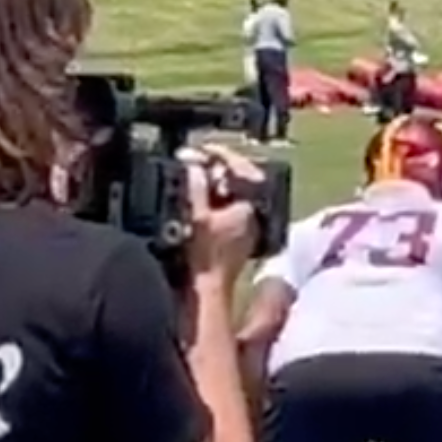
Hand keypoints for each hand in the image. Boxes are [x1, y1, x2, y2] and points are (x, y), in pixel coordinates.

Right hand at [183, 145, 262, 281]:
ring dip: (210, 185)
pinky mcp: (233, 238)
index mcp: (250, 208)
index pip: (243, 170)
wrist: (206, 291)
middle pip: (237, 181)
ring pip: (230, 195)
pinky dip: (210, 201)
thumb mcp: (196, 215)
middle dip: (215, 168)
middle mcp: (252, 217)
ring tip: (189, 178)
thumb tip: (193, 161)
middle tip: (192, 161)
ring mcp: (244, 229)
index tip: (203, 150)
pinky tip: (193, 203)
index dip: (222, 155)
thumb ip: (196, 185)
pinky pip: (224, 210)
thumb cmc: (204, 258)